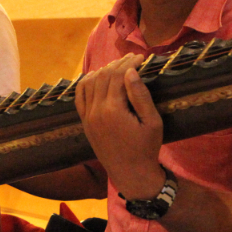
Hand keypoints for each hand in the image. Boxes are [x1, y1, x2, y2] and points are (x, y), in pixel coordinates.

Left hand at [75, 53, 164, 199]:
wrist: (131, 173)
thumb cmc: (146, 148)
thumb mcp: (152, 122)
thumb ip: (140, 95)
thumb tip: (131, 71)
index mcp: (113, 110)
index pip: (117, 76)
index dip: (129, 63)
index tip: (142, 57)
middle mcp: (95, 111)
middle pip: (103, 76)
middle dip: (118, 64)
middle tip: (133, 58)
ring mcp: (87, 117)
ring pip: (90, 83)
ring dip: (103, 71)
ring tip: (118, 66)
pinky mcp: (85, 122)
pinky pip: (79, 96)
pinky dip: (86, 82)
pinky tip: (96, 76)